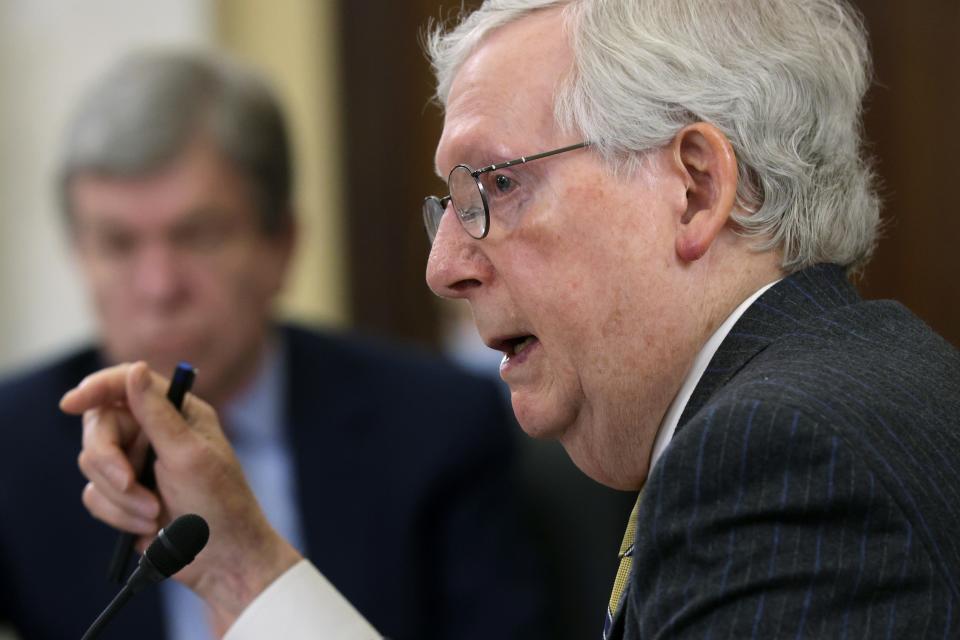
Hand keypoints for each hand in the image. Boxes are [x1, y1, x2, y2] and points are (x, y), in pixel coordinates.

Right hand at [62, 361, 301, 633]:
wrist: (222, 559)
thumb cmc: (219, 503)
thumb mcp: (189, 455)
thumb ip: (157, 414)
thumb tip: (135, 369)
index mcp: (177, 412)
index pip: (126, 384)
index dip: (96, 388)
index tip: (71, 403)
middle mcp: (153, 431)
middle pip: (98, 427)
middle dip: (109, 462)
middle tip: (129, 483)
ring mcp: (136, 463)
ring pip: (92, 465)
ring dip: (121, 496)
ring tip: (155, 514)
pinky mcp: (123, 495)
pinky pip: (95, 496)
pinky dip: (118, 515)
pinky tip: (149, 527)